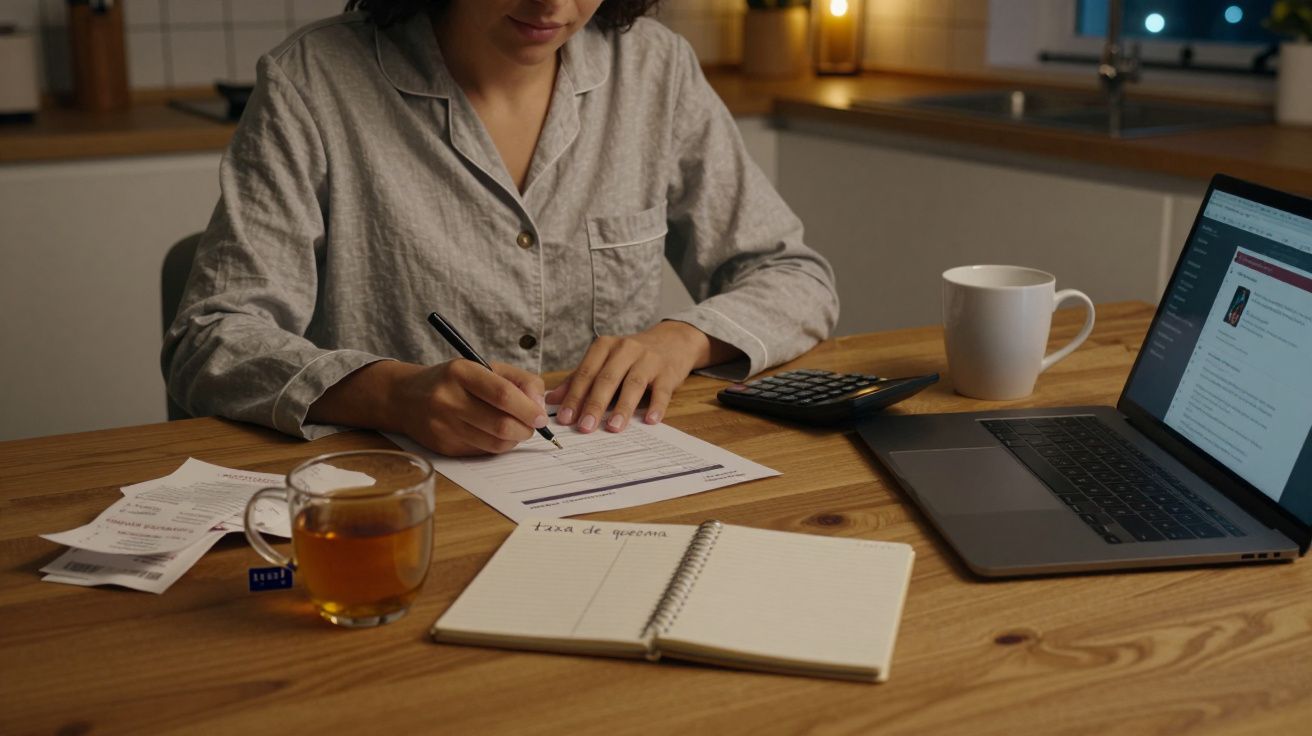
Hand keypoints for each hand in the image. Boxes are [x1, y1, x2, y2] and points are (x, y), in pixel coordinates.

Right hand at [388, 359, 547, 456]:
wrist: (406, 397)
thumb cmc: (454, 380)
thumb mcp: (485, 367)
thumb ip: (520, 381)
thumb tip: (540, 406)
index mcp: (461, 372)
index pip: (502, 394)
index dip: (528, 408)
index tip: (541, 416)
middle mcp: (448, 399)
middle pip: (501, 424)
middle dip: (526, 428)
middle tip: (532, 425)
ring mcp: (443, 426)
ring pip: (495, 443)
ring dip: (514, 440)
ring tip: (516, 428)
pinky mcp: (443, 446)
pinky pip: (482, 452)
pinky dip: (497, 446)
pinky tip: (494, 434)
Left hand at [546, 322, 724, 433]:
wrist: (672, 341)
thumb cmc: (631, 356)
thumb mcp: (604, 360)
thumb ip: (579, 379)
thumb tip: (552, 400)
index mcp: (604, 346)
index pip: (586, 373)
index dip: (574, 396)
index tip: (565, 418)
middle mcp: (626, 349)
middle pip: (607, 379)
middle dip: (594, 404)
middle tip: (585, 427)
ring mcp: (648, 360)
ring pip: (633, 384)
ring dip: (622, 407)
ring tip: (613, 427)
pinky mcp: (668, 372)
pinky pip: (661, 390)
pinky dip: (656, 406)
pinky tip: (650, 420)